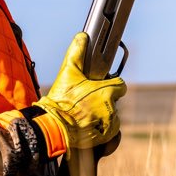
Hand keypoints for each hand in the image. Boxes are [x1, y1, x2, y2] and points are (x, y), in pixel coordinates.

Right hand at [33, 33, 125, 148]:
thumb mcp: (68, 73)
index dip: (111, 86)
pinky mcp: (106, 138)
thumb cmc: (62, 100)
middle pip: (114, 102)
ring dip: (103, 116)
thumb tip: (82, 36)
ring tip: (86, 115)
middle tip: (87, 102)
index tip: (100, 87)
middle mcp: (112, 108)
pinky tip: (89, 127)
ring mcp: (110, 125)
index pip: (120, 86)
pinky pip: (110, 133)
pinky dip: (102, 130)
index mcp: (107, 92)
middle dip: (104, 101)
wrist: (55, 126)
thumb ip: (76, 53)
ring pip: (112, 117)